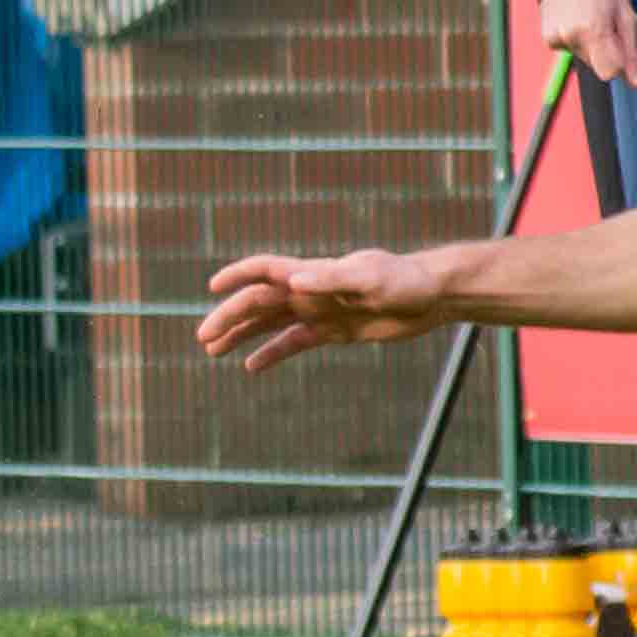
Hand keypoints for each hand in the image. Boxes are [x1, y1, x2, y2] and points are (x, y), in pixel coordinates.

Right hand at [197, 247, 449, 368]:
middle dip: (229, 318)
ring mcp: (320, 311)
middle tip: (203, 339)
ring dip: (242, 335)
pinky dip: (272, 352)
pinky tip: (251, 366)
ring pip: (270, 323)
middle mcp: (311, 290)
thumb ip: (334, 279)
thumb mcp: (372, 279)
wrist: (432, 297)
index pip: (266, 270)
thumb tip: (294, 282)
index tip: (212, 287)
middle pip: (259, 302)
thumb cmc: (405, 281)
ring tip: (213, 351)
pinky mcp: (334, 331)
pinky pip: (294, 342)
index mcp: (314, 273)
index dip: (238, 275)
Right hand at [538, 0, 636, 90]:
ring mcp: (555, 38)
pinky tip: (576, 21)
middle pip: (597, 66)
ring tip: (590, 19)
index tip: (621, 48)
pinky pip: (569, 50)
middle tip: (606, 26)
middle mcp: (570, 37)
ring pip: (583, 58)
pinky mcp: (547, 38)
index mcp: (593, 30)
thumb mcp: (626, 14)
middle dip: (606, 53)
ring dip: (590, 46)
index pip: (609, 72)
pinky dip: (576, 41)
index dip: (619, 64)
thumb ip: (631, 52)